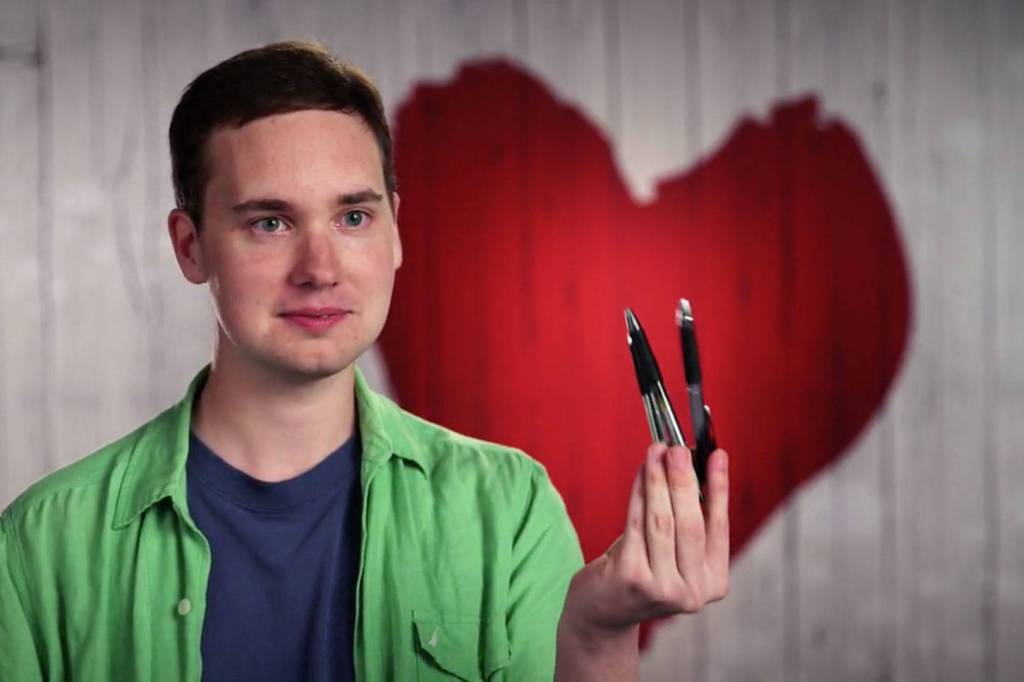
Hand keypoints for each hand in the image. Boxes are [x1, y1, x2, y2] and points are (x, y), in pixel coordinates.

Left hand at [555, 444, 729, 679]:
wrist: (601, 614)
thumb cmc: (639, 571)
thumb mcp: (672, 551)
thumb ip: (687, 518)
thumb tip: (692, 464)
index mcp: (712, 583)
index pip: (718, 526)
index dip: (719, 488)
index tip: (717, 454)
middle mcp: (692, 592)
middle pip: (690, 523)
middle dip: (684, 480)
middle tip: (679, 448)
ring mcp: (662, 588)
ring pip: (662, 521)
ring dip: (658, 480)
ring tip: (656, 451)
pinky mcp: (632, 578)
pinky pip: (636, 523)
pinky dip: (639, 492)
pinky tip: (641, 471)